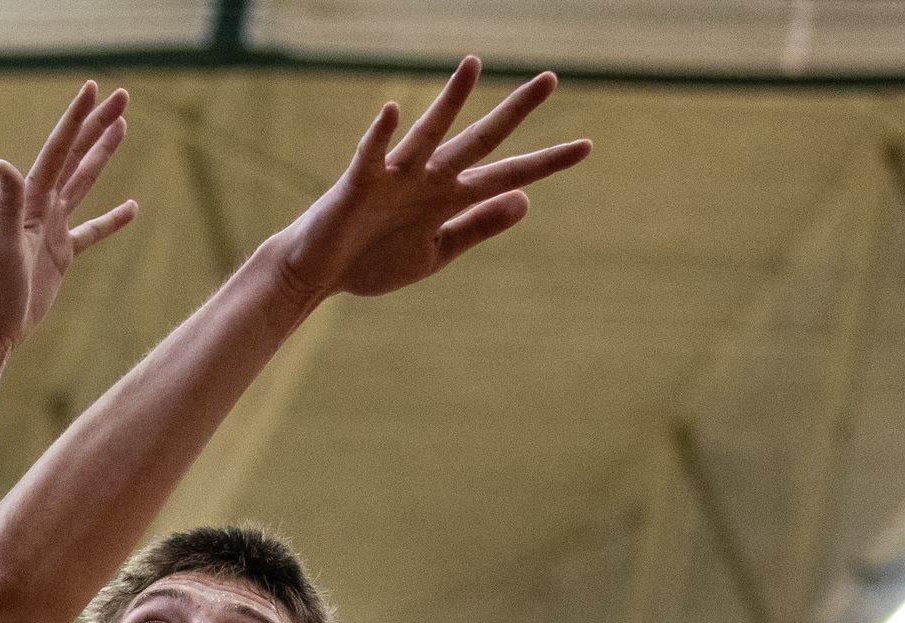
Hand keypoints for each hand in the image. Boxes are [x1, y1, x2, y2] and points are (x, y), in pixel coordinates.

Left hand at [0, 80, 137, 351]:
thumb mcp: (4, 246)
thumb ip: (7, 204)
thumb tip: (3, 163)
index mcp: (31, 201)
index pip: (58, 150)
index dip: (76, 119)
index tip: (93, 88)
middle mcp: (41, 208)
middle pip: (75, 156)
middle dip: (97, 125)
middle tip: (123, 96)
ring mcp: (52, 230)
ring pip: (83, 183)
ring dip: (101, 155)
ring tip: (121, 127)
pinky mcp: (61, 256)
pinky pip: (92, 231)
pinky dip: (112, 220)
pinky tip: (132, 207)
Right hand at [269, 56, 590, 300]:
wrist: (318, 274)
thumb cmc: (371, 261)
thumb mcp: (435, 252)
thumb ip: (477, 226)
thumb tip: (525, 199)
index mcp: (449, 198)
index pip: (507, 175)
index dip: (545, 162)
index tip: (586, 146)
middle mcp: (429, 178)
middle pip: (481, 140)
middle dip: (515, 113)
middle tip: (552, 79)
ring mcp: (396, 176)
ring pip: (430, 132)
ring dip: (450, 100)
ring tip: (473, 65)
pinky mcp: (360, 182)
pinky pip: (373, 154)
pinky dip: (381, 134)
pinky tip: (393, 110)